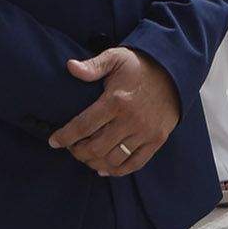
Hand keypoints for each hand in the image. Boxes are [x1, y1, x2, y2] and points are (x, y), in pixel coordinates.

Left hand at [52, 47, 181, 175]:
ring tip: (87, 156)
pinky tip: (105, 168)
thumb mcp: (116, 58)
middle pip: (96, 148)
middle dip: (77, 152)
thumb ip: (93, 65)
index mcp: (116, 100)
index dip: (65, 136)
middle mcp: (131, 119)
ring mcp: (145, 132)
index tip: (53, 141)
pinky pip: (135, 164)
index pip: (83, 126)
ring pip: (113, 159)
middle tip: (72, 148)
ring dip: (95, 162)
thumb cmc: (140, 65)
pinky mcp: (157, 140)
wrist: (174, 72)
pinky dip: (117, 170)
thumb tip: (71, 67)